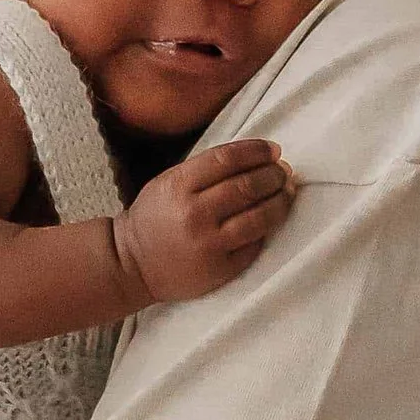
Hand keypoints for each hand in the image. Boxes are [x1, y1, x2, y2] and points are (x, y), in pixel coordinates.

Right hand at [114, 139, 295, 307]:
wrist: (132, 265)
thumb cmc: (154, 218)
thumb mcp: (168, 183)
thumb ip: (205, 170)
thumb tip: (256, 158)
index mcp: (178, 187)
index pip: (228, 159)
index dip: (257, 151)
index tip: (273, 150)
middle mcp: (194, 215)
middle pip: (248, 186)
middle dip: (274, 175)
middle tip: (283, 171)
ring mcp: (209, 244)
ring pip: (259, 216)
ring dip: (281, 200)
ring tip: (287, 191)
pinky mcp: (221, 269)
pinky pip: (255, 244)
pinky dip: (268, 228)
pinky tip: (271, 218)